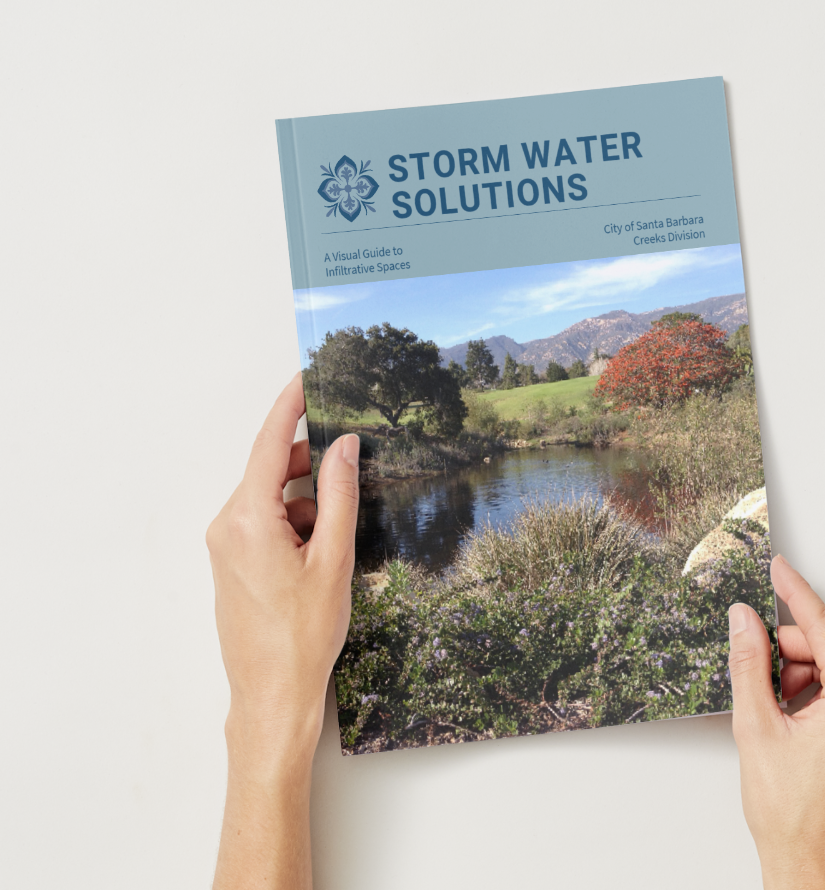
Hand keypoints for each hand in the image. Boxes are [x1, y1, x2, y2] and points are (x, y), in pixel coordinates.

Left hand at [207, 375, 359, 889]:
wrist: (272, 695)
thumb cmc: (303, 635)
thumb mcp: (334, 558)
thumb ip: (340, 494)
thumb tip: (344, 445)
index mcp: (246, 519)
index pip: (269, 443)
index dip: (290, 405)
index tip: (307, 376)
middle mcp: (226, 526)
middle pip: (272, 471)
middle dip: (312, 468)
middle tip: (352, 473)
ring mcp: (225, 546)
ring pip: (272, 500)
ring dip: (307, 506)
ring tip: (337, 545)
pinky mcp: (232, 564)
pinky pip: (264, 524)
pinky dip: (296, 526)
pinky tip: (321, 559)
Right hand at [728, 555, 824, 889]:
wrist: (811, 861)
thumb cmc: (789, 809)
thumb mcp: (756, 726)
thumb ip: (749, 663)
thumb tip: (744, 620)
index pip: (823, 628)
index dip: (796, 593)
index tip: (779, 568)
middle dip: (791, 651)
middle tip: (758, 673)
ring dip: (804, 673)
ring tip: (775, 708)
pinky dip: (819, 693)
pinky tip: (792, 717)